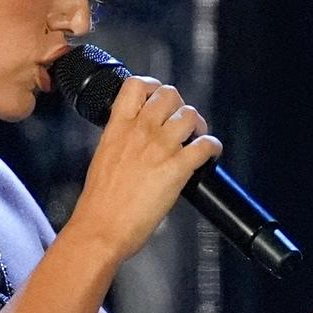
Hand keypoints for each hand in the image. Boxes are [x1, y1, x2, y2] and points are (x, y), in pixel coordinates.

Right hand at [70, 76, 222, 260]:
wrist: (101, 227)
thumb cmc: (99, 203)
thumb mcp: (103, 158)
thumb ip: (121, 141)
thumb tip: (136, 141)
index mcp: (117, 127)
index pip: (136, 86)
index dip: (153, 86)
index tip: (159, 97)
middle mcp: (140, 131)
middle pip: (169, 95)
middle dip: (180, 105)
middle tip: (182, 122)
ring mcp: (160, 148)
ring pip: (189, 115)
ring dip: (198, 125)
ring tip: (197, 137)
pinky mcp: (177, 168)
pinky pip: (205, 146)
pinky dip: (212, 147)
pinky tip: (210, 154)